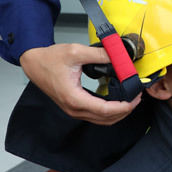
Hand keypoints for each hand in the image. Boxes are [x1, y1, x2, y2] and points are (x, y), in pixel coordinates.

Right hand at [20, 44, 140, 124]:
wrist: (34, 64)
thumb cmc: (49, 59)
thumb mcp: (76, 52)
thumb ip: (99, 55)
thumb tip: (118, 56)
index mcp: (74, 98)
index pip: (105, 110)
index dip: (124, 106)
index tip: (135, 98)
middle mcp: (74, 108)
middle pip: (106, 119)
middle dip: (125, 110)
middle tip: (137, 98)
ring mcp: (73, 110)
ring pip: (101, 120)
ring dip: (118, 113)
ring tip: (130, 100)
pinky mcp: (74, 108)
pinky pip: (95, 116)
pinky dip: (109, 112)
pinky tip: (117, 102)